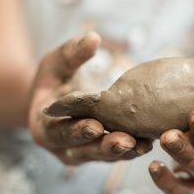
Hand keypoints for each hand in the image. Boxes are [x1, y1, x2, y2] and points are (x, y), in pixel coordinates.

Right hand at [29, 32, 151, 164]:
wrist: (57, 96)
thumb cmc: (55, 78)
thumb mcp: (56, 63)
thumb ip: (71, 54)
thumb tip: (93, 38)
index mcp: (44, 128)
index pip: (60, 133)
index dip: (77, 131)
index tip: (96, 125)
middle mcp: (63, 146)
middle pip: (84, 151)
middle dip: (105, 147)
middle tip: (126, 141)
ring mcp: (82, 151)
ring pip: (103, 156)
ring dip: (124, 152)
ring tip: (145, 145)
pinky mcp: (98, 149)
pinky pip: (115, 152)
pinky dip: (131, 149)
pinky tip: (149, 141)